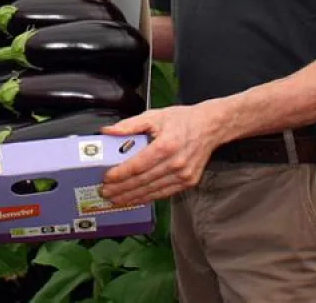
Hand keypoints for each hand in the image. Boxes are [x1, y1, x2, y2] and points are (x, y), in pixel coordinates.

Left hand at [99, 103, 225, 205]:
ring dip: (132, 197)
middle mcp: (176, 163)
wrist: (210, 127)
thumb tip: (107, 131)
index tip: (107, 178)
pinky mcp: (189, 182)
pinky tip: (136, 199)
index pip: (138, 165)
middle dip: (122, 189)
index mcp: (166, 145)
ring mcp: (184, 175)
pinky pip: (165, 193)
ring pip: (153, 190)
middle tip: (105, 192)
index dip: (121, 174)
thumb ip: (129, 125)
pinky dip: (149, 197)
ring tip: (116, 199)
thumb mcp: (154, 116)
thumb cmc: (182, 119)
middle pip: (143, 180)